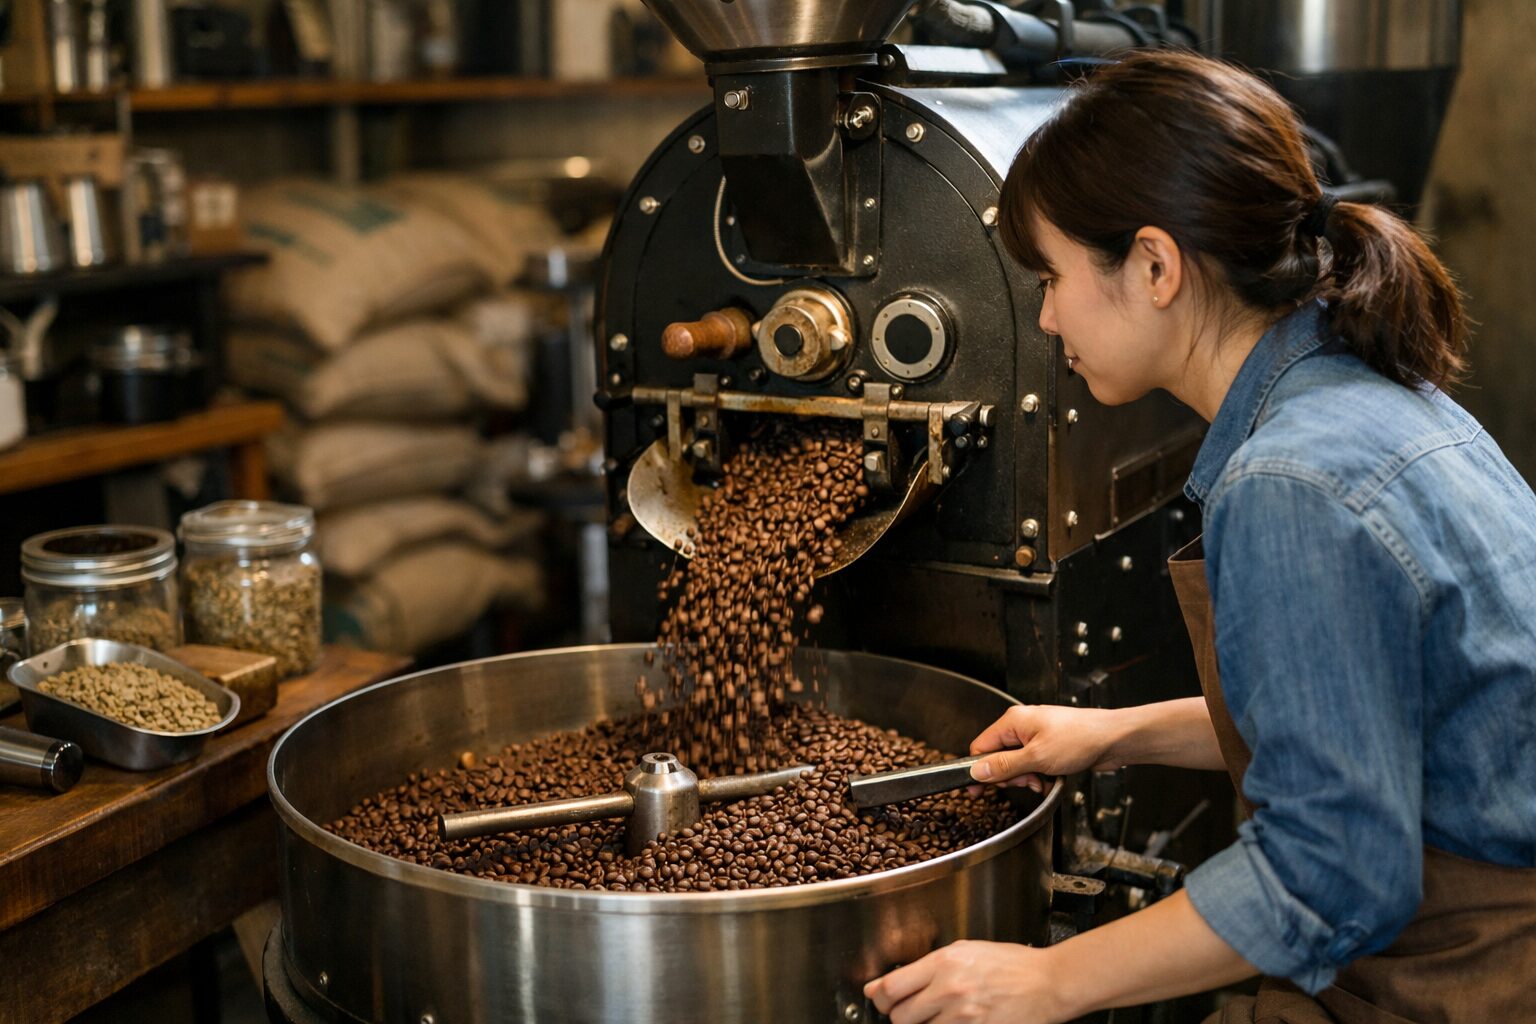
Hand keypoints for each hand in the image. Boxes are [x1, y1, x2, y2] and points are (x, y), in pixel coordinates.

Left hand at [864, 941, 1067, 1023]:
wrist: (1048, 982)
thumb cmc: (1010, 964)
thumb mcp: (965, 950)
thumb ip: (925, 966)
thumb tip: (886, 984)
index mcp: (944, 962)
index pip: (892, 987)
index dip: (880, 997)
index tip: (880, 999)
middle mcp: (950, 989)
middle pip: (900, 1016)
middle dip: (898, 1016)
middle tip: (906, 1010)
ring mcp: (964, 1016)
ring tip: (934, 1016)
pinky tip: (949, 1022)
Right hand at [967, 705, 1122, 791]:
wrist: (1113, 739)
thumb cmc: (1080, 739)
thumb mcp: (1036, 757)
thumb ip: (1004, 766)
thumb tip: (977, 771)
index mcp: (1013, 721)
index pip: (981, 747)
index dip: (978, 770)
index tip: (978, 790)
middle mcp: (1022, 726)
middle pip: (998, 758)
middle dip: (1010, 776)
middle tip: (1026, 781)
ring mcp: (1036, 736)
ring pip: (1017, 764)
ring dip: (1026, 778)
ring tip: (1042, 780)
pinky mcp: (1048, 746)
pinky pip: (1032, 765)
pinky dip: (1038, 775)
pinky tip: (1050, 779)